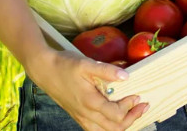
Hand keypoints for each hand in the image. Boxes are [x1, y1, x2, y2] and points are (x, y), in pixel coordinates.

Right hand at [26, 48, 147, 130]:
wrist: (44, 70)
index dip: (130, 107)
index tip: (137, 95)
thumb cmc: (65, 65)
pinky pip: (96, 130)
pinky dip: (109, 126)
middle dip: (132, 118)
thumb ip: (107, 71)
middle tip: (142, 105)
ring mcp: (81, 117)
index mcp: (90, 102)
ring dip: (121, 124)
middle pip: (114, 128)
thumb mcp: (86, 64)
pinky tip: (114, 116)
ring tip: (131, 112)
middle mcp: (86, 114)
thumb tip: (126, 77)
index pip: (116, 115)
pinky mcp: (77, 116)